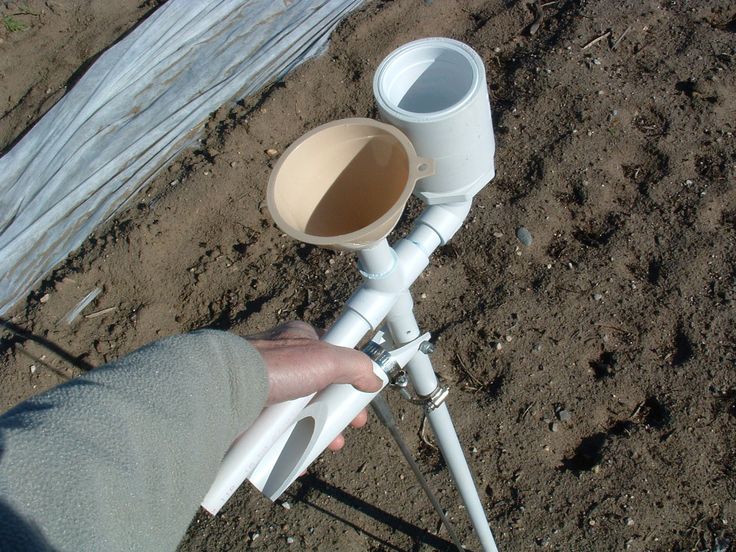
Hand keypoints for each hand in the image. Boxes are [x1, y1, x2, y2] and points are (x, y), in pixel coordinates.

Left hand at [246, 321, 381, 450]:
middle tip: (347, 430)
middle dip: (335, 413)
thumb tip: (374, 378)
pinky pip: (277, 432)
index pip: (331, 356)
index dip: (349, 378)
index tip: (358, 399)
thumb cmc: (276, 366)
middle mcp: (281, 362)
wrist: (226, 391)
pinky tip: (299, 458)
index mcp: (298, 341)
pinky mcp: (252, 413)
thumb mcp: (326, 358)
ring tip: (327, 446)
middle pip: (318, 390)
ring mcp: (265, 389)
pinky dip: (290, 446)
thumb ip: (355, 365)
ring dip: (316, 432)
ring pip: (298, 414)